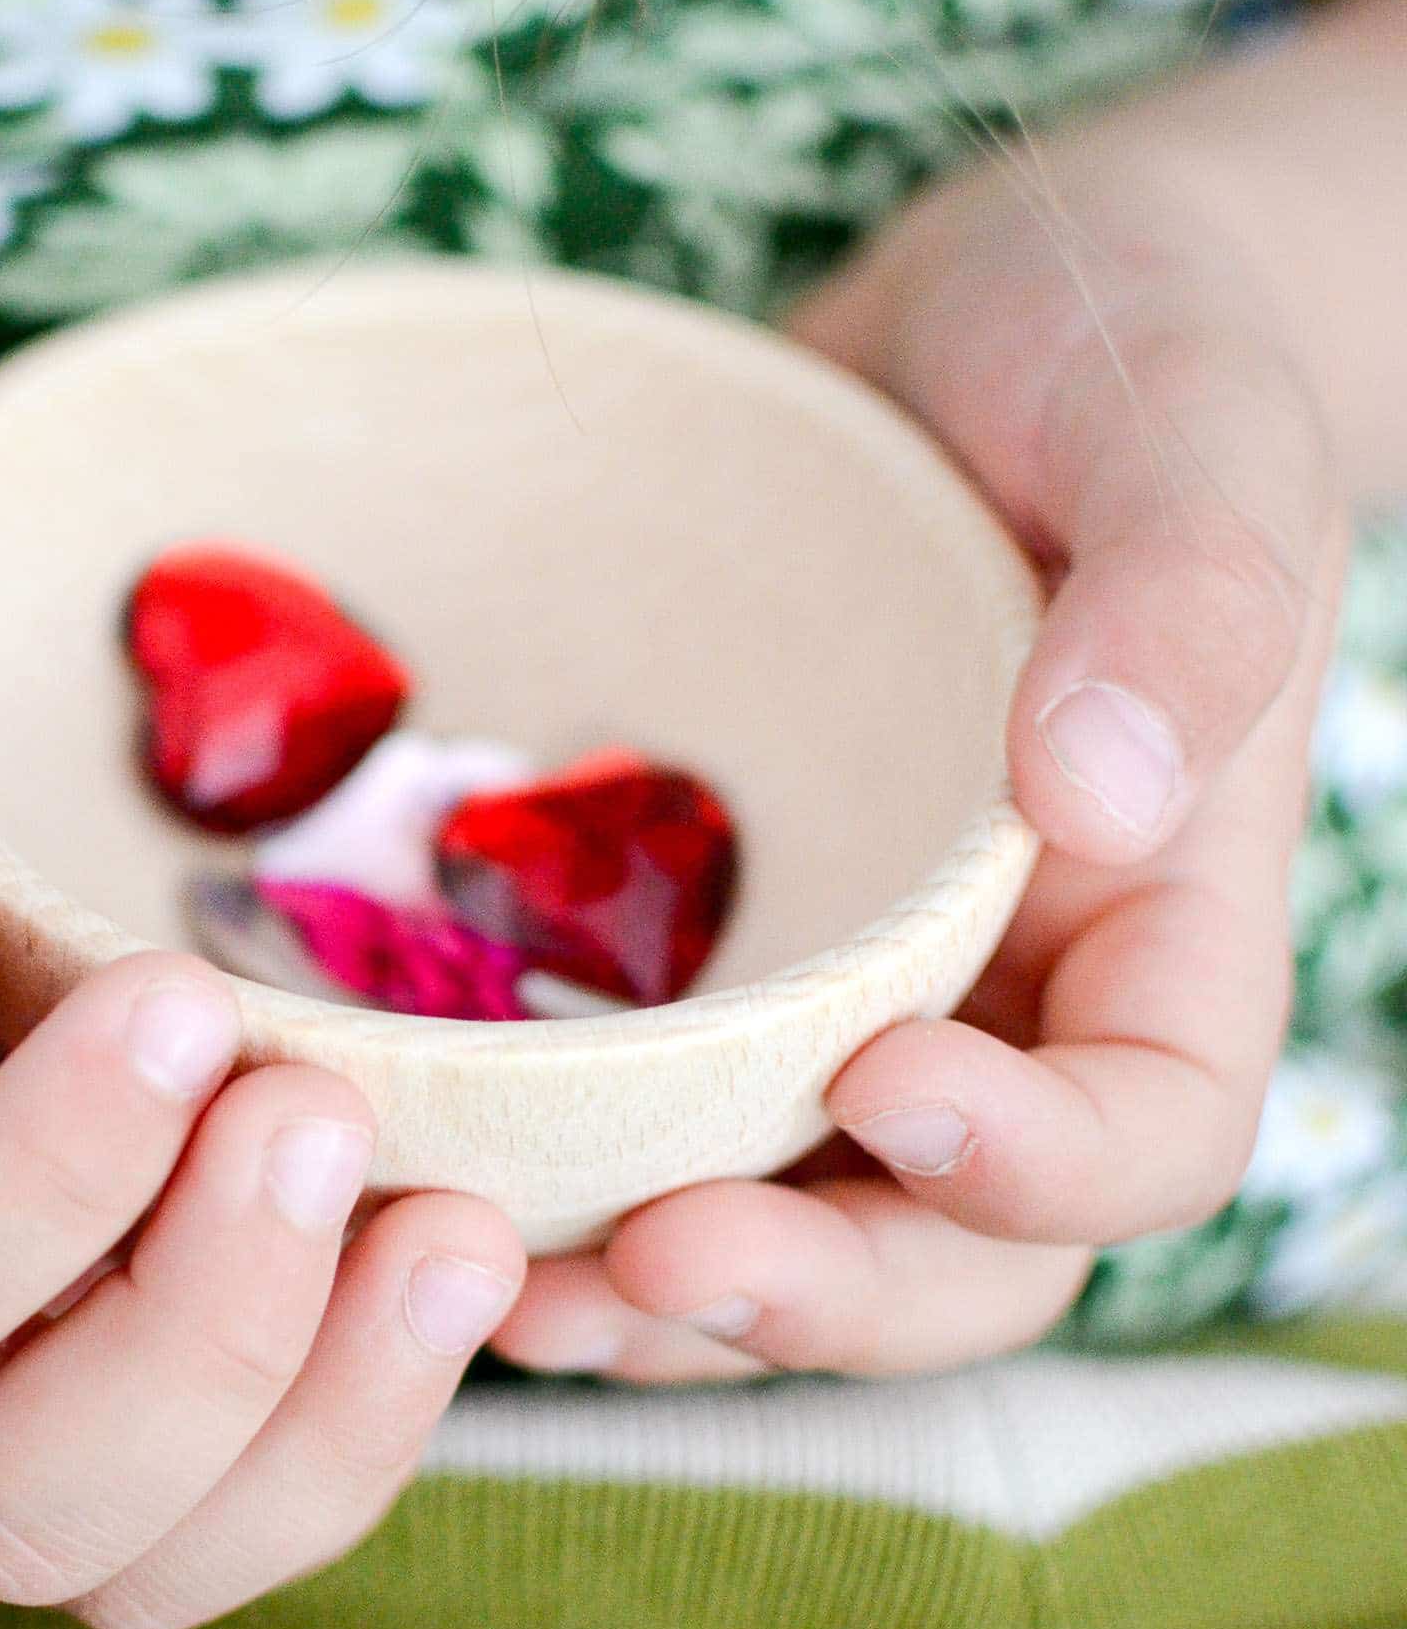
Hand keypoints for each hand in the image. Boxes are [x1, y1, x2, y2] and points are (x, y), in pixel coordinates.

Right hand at [0, 628, 522, 1628]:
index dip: (48, 1175)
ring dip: (335, 1418)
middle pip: (18, 1502)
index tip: (182, 999)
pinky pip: (252, 1507)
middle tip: (324, 1119)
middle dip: (212, 1330)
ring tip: (459, 1233)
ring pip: (152, 1560)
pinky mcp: (129, 1402)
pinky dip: (380, 1413)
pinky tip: (459, 1259)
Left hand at [496, 151, 1347, 1381]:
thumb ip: (1187, 593)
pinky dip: (557, 1183)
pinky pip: (643, 1118)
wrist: (945, 331)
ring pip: (780, 1222)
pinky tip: (441, 1182)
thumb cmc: (1107, 347)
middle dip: (814, 1289)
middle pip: (947, 1251)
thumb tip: (1097, 799)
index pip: (1147, 1132)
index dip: (1037, 1168)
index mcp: (1154, 930)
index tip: (888, 1082)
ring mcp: (834, 994)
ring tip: (515, 1292)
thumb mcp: (1182, 425)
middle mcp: (998, 1004)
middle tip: (655, 1259)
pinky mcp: (696, 957)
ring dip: (657, 1298)